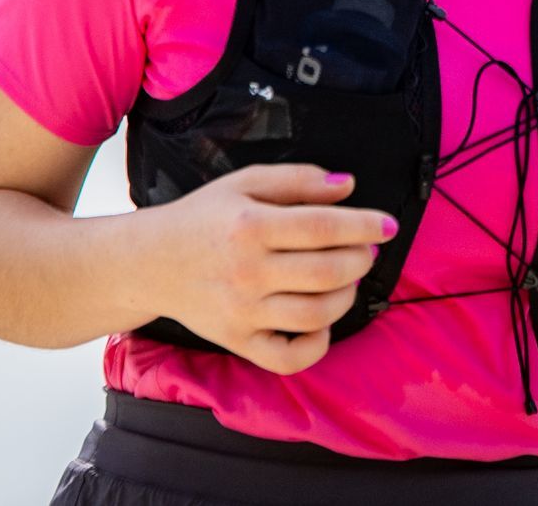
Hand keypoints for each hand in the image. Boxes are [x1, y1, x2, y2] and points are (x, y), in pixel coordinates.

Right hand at [147, 162, 398, 374]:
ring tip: (347, 278)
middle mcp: (247, 271)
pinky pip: (289, 357)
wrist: (149, 262)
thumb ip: (297, 179)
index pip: (323, 227)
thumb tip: (347, 186)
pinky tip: (323, 322)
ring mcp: (242, 312)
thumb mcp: (243, 182)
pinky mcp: (237, 342)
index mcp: (250, 225)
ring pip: (317, 314)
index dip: (364, 226)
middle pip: (328, 272)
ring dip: (347, 296)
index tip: (387, 225)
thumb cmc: (203, 218)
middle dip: (360, 260)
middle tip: (364, 251)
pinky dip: (317, 344)